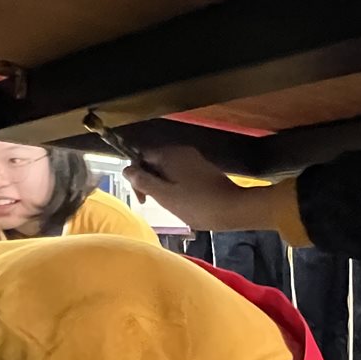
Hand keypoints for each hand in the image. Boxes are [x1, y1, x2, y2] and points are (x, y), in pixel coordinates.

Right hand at [125, 145, 267, 230]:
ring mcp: (194, 159)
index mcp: (169, 154)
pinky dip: (177, 186)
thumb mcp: (165, 196)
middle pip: (154, 162)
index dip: (136, 177)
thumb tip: (126, 170)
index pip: (140, 157)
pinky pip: (181, 173)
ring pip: (167, 169)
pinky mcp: (203, 169)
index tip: (143, 199)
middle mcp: (181, 151)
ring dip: (163, 186)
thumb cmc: (197, 205)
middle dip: (150, 182)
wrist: (234, 208)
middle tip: (157, 203)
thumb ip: (143, 182)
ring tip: (172, 204)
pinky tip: (184, 201)